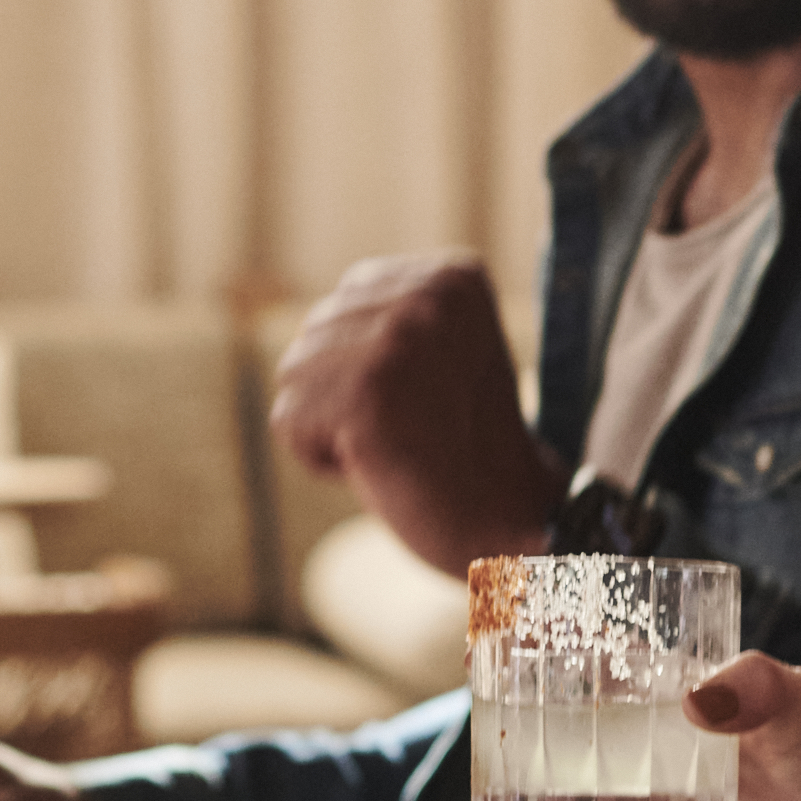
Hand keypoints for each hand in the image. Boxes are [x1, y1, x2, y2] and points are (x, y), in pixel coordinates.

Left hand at [269, 253, 565, 575]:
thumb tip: (313, 321)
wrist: (512, 523)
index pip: (343, 303)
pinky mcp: (364, 395)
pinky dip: (321, 460)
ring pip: (295, 378)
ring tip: (399, 444)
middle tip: (415, 429)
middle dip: (344, 395)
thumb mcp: (438, 355)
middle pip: (313, 337)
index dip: (366, 365)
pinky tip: (381, 465)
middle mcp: (428, 297)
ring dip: (332, 426)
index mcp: (452, 277)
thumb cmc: (466, 448)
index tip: (429, 400)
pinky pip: (289, 424)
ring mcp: (397, 343)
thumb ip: (387, 318)